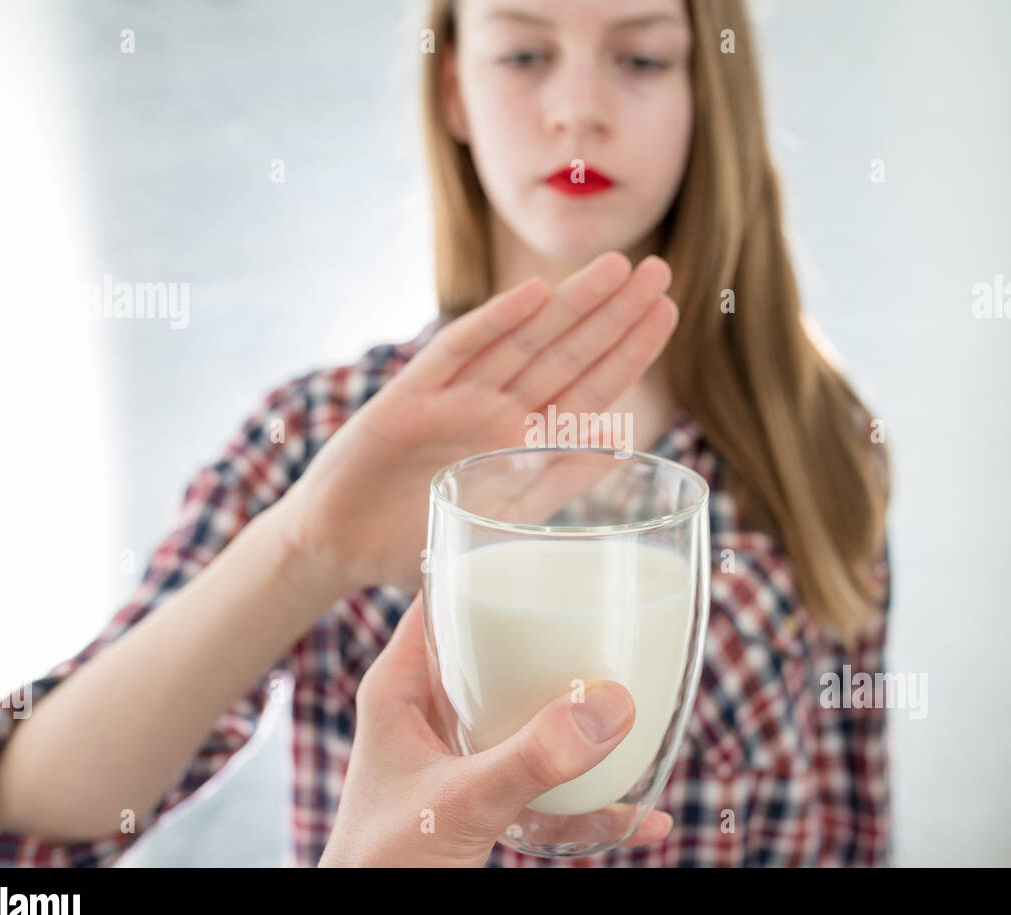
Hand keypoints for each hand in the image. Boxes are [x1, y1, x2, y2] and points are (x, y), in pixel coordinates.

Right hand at [272, 251, 676, 596]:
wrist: (342, 550)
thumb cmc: (420, 539)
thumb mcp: (503, 519)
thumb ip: (557, 479)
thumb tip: (622, 445)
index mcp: (523, 442)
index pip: (590, 388)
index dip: (629, 350)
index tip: (668, 311)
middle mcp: (496, 412)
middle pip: (566, 353)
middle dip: (613, 311)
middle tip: (659, 269)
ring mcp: (455, 399)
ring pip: (523, 342)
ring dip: (569, 305)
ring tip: (617, 267)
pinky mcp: (410, 398)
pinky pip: (457, 353)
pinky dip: (493, 324)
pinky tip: (533, 295)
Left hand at [318, 592, 674, 867]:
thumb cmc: (378, 865)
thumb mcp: (457, 801)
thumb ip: (530, 758)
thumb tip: (613, 706)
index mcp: (403, 689)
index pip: (443, 603)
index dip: (490, 574)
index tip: (555, 559)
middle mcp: (432, 717)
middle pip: (500, 657)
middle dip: (559, 650)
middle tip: (615, 631)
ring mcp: (460, 763)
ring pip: (530, 722)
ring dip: (582, 725)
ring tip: (639, 715)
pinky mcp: (485, 807)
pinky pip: (547, 790)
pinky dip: (593, 803)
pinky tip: (642, 815)